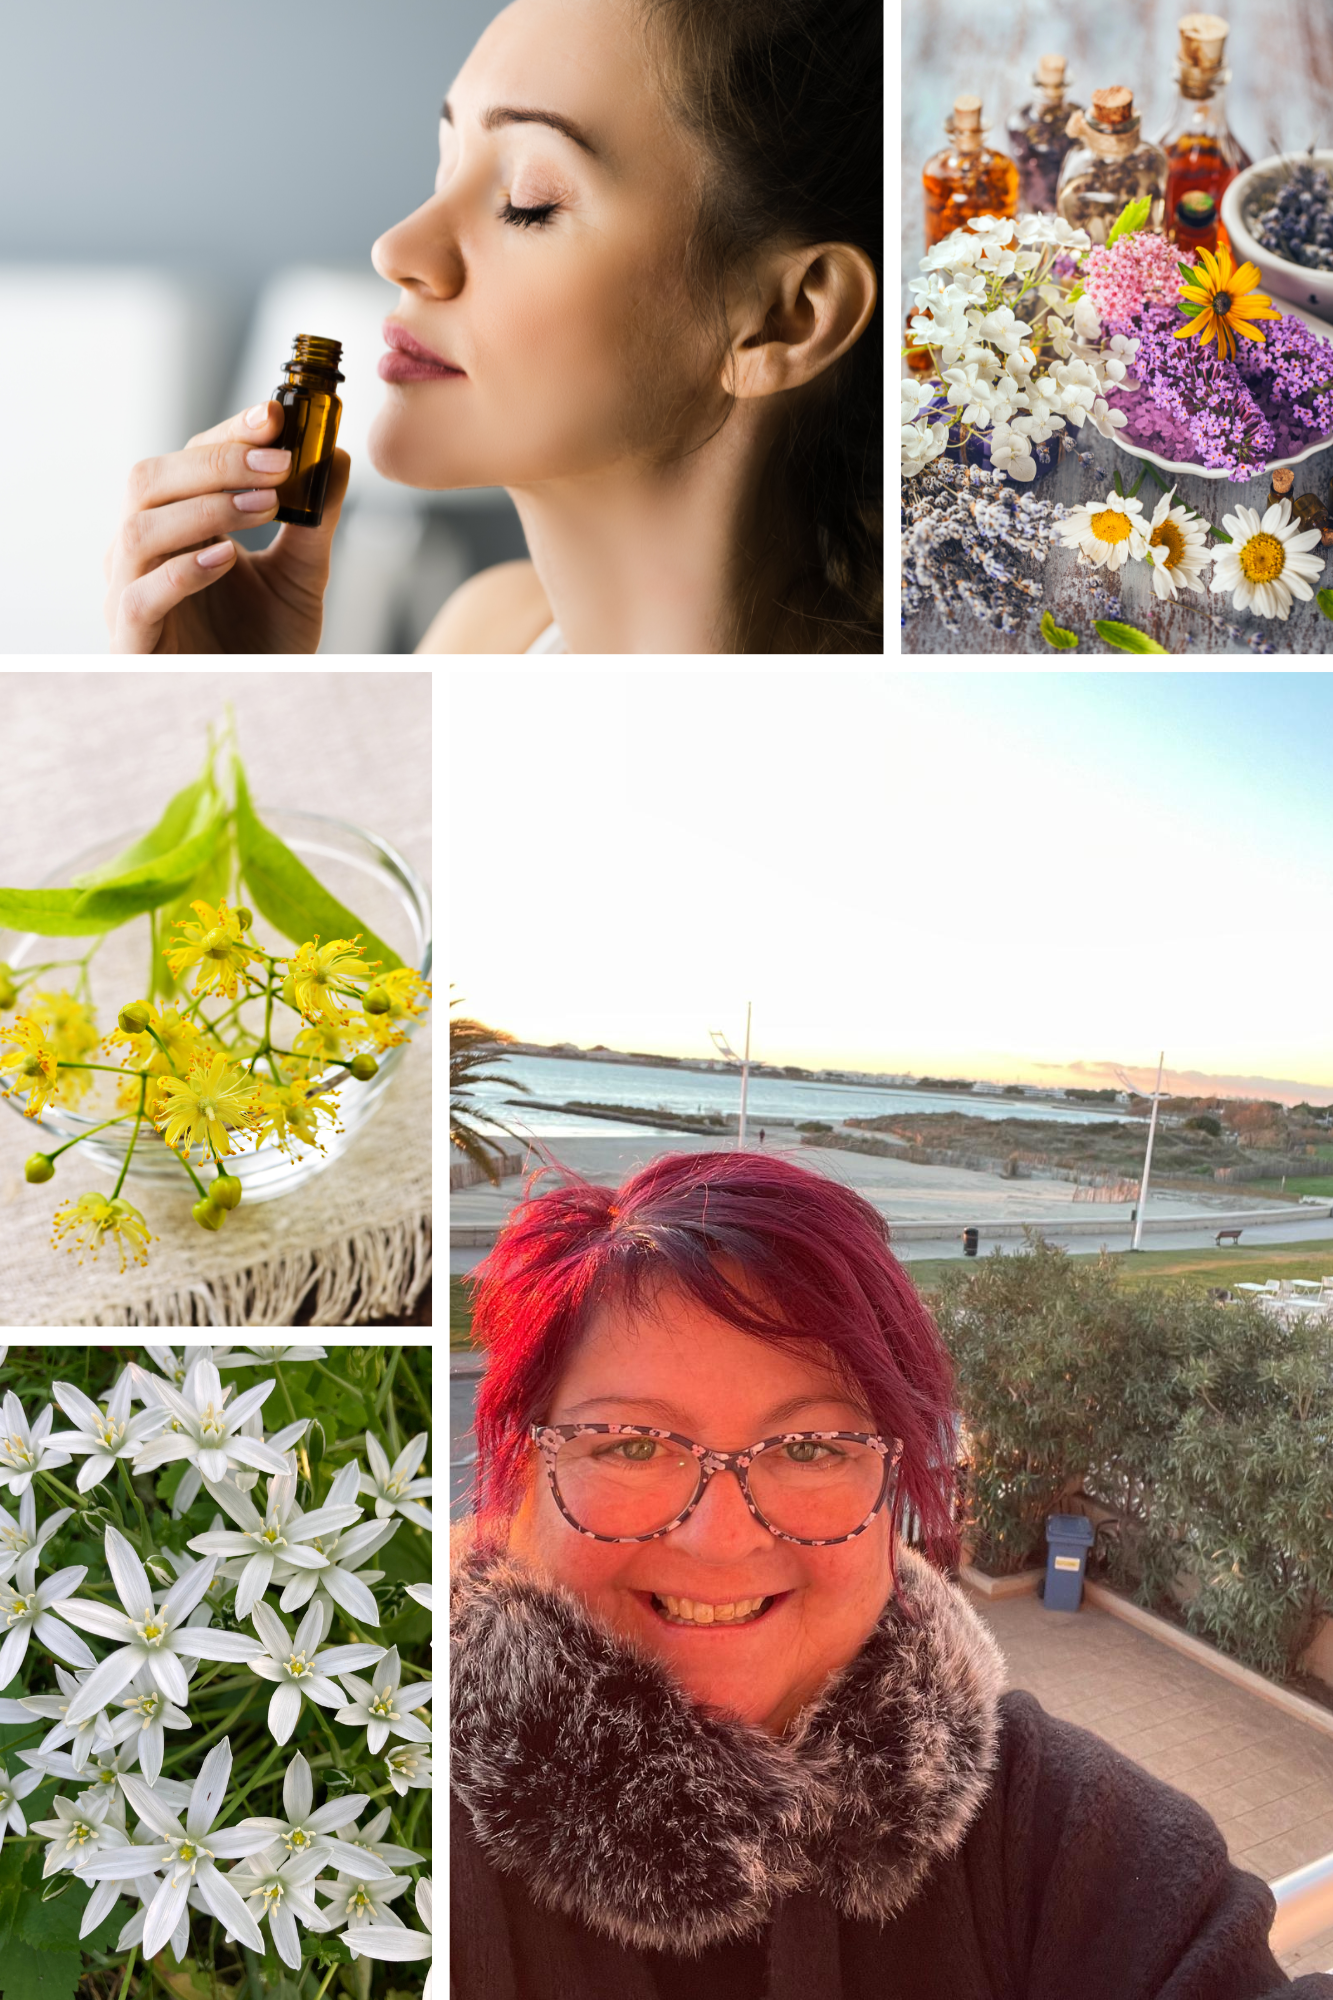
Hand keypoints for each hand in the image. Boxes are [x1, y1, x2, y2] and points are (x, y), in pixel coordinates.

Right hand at [104, 402, 350, 652]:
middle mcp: (143, 549)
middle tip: (277, 462)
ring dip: (205, 509)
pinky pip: (141, 595)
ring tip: (263, 505)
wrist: (259, 703)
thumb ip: (315, 521)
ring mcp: (130, 591)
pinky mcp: (132, 638)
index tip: (274, 415)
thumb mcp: (302, 576)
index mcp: (176, 523)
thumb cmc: (266, 641)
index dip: (228, 435)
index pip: (189, 460)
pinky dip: (182, 571)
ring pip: (140, 529)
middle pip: (149, 480)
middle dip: (216, 463)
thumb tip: (338, 456)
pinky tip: (225, 558)